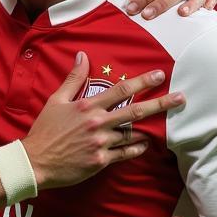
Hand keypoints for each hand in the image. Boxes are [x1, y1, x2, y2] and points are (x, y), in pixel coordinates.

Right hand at [23, 56, 184, 189]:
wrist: (36, 161)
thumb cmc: (45, 129)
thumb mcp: (56, 100)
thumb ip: (73, 79)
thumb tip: (82, 55)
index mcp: (87, 106)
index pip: (120, 90)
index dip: (142, 81)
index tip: (159, 75)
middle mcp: (98, 123)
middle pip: (135, 111)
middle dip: (160, 103)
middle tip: (180, 97)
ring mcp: (101, 143)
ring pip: (133, 133)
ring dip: (151, 127)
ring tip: (167, 122)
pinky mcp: (101, 161)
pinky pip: (126, 153)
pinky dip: (137, 147)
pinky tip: (145, 143)